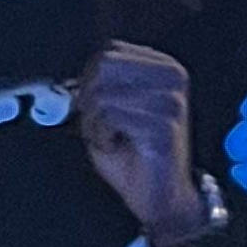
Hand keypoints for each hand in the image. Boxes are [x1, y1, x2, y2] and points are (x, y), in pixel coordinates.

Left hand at [79, 41, 209, 245]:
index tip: (90, 104)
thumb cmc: (134, 155)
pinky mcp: (164, 124)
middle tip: (97, 124)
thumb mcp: (111, 113)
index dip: (87, 78)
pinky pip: (110, 117)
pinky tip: (116, 146)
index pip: (110, 51)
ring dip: (93, 123)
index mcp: (163, 68)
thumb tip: (74, 79)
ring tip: (110, 138)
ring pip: (102, 95)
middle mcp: (172, 77)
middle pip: (104, 67)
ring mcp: (171, 100)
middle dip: (88, 99)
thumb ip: (97, 89)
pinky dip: (101, 136)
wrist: (160, 195)